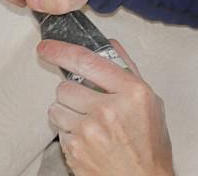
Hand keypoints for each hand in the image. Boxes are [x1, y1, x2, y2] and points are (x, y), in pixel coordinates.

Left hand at [38, 39, 174, 175]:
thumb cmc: (149, 145)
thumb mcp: (150, 102)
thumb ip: (128, 71)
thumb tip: (110, 46)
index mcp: (131, 92)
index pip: (87, 61)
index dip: (61, 51)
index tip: (47, 47)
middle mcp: (109, 109)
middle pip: (66, 86)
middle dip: (72, 92)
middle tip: (86, 103)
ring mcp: (89, 131)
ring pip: (56, 107)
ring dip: (67, 112)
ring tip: (87, 122)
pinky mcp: (75, 150)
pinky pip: (58, 130)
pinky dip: (68, 132)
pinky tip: (87, 139)